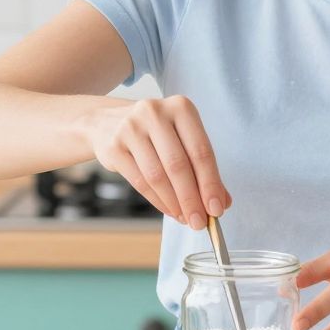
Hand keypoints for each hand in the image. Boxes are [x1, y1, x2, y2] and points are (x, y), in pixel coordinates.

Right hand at [82, 95, 230, 229]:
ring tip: (185, 218)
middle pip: (178, 165)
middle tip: (200, 222)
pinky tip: (169, 210)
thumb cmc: (155, 133)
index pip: (201, 150)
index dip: (210, 183)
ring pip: (157, 176)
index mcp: (180, 107)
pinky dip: (157, 201)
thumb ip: (203, 168)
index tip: (217, 209)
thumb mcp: (182, 140)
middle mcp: (155, 113)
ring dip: (174, 203)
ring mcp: (130, 128)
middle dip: (192, 198)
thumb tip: (222, 202)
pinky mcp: (113, 147)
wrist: (107, 122)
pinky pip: (140, 181)